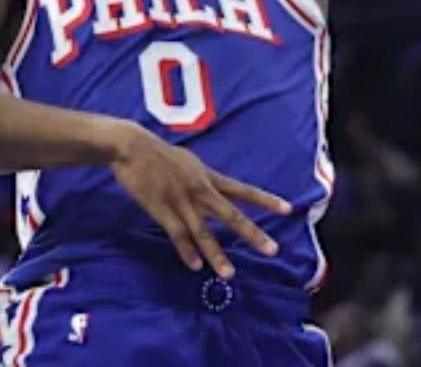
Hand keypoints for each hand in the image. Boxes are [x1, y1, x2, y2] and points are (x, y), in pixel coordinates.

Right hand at [105, 120, 292, 277]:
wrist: (132, 146)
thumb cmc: (157, 153)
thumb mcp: (187, 162)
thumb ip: (201, 178)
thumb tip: (212, 188)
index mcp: (208, 177)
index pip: (242, 190)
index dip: (265, 200)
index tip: (288, 209)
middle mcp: (201, 191)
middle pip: (231, 215)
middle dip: (252, 234)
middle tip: (272, 250)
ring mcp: (182, 202)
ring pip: (204, 232)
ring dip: (217, 254)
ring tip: (229, 273)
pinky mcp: (163, 210)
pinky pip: (178, 235)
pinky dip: (187, 252)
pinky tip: (195, 266)